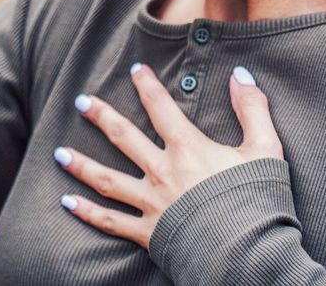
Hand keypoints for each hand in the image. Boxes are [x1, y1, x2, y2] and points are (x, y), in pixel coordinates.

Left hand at [54, 65, 283, 248]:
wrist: (251, 254)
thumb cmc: (260, 201)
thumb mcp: (266, 149)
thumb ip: (253, 109)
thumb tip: (241, 75)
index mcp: (189, 149)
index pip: (161, 108)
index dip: (147, 86)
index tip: (135, 70)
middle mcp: (163, 172)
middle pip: (123, 138)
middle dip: (101, 116)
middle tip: (80, 102)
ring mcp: (152, 203)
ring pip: (107, 180)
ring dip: (81, 164)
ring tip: (58, 153)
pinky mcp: (148, 233)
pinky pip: (111, 222)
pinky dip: (87, 212)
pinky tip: (68, 203)